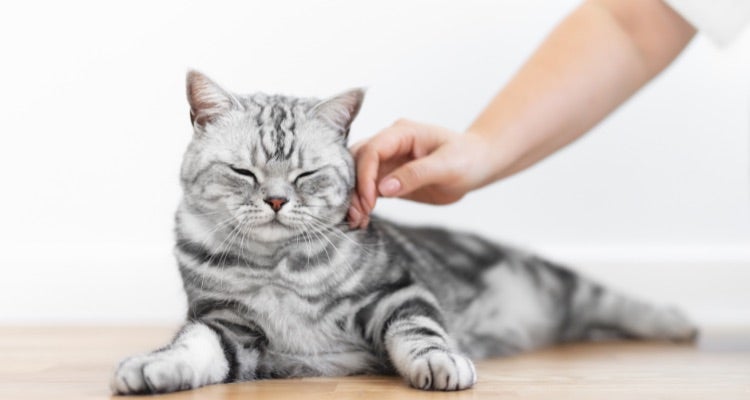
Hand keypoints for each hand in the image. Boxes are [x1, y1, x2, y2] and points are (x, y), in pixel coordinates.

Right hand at [348, 119, 492, 228]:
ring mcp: (388, 161)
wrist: (477, 164)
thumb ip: (415, 175)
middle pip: (357, 160)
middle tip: (356, 214)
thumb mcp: (447, 166)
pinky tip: (362, 219)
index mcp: (402, 133)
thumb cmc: (467, 158)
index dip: (365, 175)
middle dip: (353, 186)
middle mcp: (390, 144)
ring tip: (356, 220)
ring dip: (354, 196)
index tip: (369, 201)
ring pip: (357, 175)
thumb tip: (384, 189)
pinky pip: (368, 189)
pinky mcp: (389, 178)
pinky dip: (362, 203)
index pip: (372, 150)